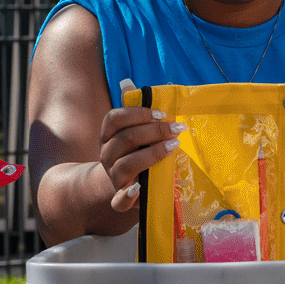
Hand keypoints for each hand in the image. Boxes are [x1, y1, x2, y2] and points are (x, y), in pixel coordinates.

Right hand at [104, 79, 184, 212]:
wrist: (117, 185)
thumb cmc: (131, 153)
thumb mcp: (131, 131)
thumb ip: (132, 110)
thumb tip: (127, 82)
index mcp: (107, 136)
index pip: (114, 119)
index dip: (137, 113)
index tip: (162, 114)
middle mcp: (107, 155)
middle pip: (126, 139)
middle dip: (154, 132)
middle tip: (177, 128)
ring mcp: (113, 177)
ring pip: (126, 164)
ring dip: (151, 154)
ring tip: (173, 147)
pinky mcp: (119, 198)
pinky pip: (119, 200)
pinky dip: (127, 195)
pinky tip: (139, 188)